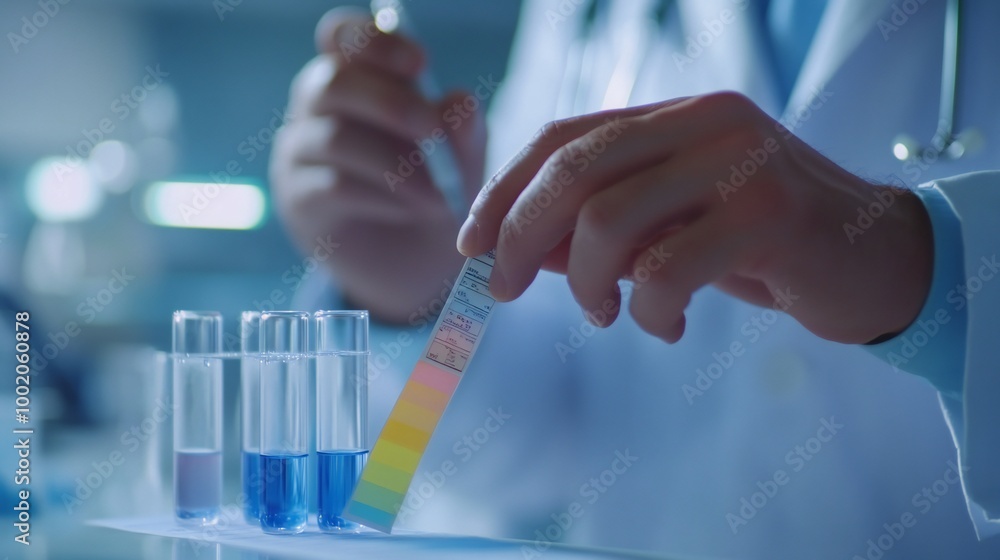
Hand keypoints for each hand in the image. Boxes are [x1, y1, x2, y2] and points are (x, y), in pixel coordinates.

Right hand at [270, 8, 485, 321]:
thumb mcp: (460, 159)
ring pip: (334, 138)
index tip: (420, 64)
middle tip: (432, 132)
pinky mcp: (299, 202)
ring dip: (395, 164)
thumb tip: (459, 101)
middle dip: (390, 103)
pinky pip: (332, 187)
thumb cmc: (434, 191)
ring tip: (438, 195)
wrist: (418, 265)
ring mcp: (301, 154)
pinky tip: (411, 209)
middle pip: (331, 81)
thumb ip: (461, 132)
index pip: (341, 36)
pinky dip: (380, 197)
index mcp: (357, 77)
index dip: (374, 41)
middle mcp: (317, 107)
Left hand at [457, 92, 932, 343]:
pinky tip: (667, 325)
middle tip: (503, 290)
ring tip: (605, 313)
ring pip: (609, 220)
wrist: (876, 260)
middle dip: (519, 236)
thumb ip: (605, 225)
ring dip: (584, 283)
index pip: (565, 136)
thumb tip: (512, 250)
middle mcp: (706, 121)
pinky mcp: (770, 214)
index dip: (505, 189)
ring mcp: (741, 162)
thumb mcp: (673, 225)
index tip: (470, 245)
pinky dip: (647, 313)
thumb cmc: (762, 245)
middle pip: (573, 169)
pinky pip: (665, 272)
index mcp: (676, 114)